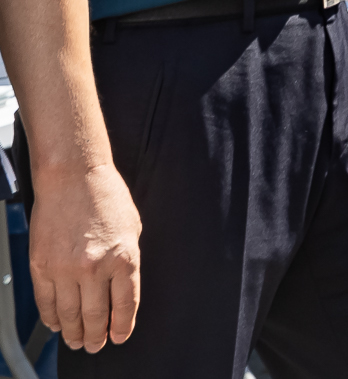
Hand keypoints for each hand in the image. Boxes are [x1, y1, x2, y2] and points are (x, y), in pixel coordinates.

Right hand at [31, 163, 140, 352]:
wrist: (72, 177)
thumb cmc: (106, 197)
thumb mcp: (132, 229)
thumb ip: (127, 261)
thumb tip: (121, 291)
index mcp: (124, 257)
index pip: (126, 305)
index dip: (123, 326)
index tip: (120, 337)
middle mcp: (95, 267)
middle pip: (97, 315)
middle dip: (97, 336)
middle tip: (95, 346)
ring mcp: (66, 268)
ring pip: (69, 314)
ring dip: (74, 333)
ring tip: (77, 341)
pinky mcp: (41, 266)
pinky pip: (46, 302)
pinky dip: (52, 318)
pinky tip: (57, 324)